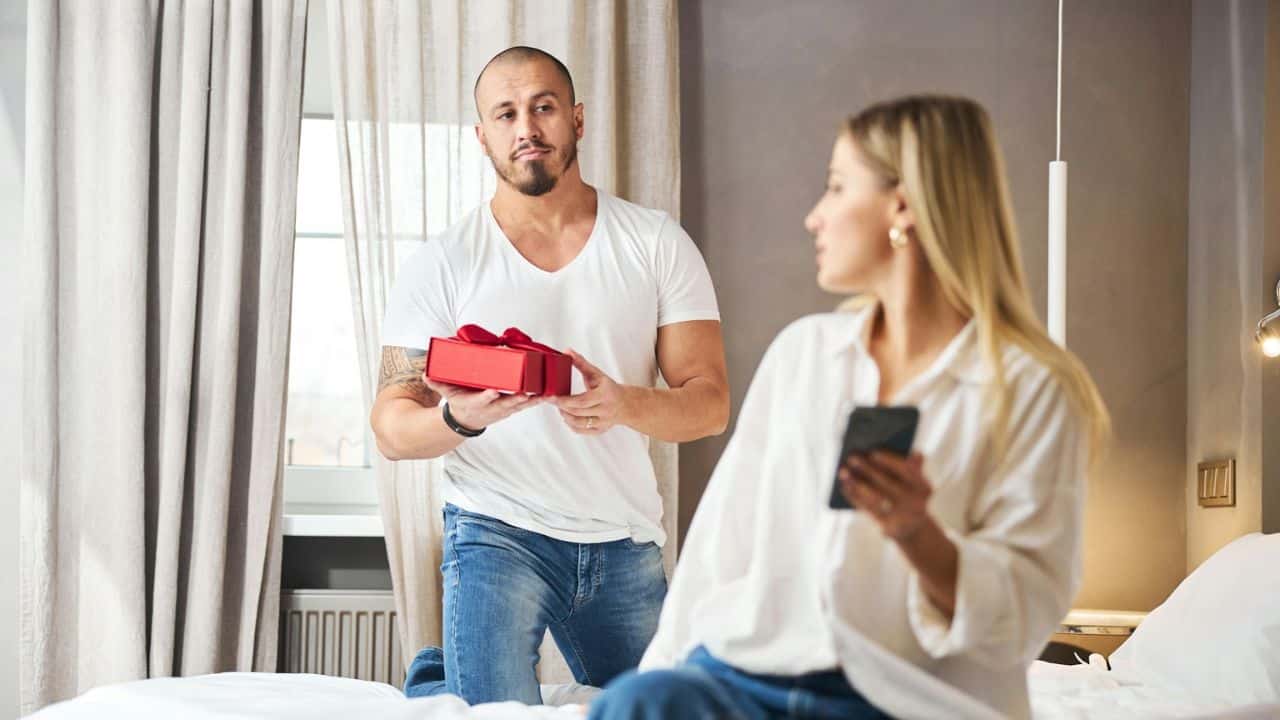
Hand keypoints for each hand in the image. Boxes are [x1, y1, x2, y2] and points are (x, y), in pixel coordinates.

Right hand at [424, 377, 543, 430]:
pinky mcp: (513, 407)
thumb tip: (425, 374)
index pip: (482, 399)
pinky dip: (538, 399)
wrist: (468, 420)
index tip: (493, 391)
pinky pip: (527, 404)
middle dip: (515, 398)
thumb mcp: (447, 393)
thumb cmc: (460, 402)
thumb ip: (437, 383)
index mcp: (476, 402)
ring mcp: (504, 408)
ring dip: (532, 400)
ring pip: (520, 404)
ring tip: (545, 394)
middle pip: (506, 403)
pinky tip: (550, 394)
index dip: (487, 396)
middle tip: (525, 393)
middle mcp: (492, 407)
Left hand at [551, 350, 630, 434]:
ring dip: (565, 415)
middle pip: (578, 412)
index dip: (565, 401)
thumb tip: (567, 351)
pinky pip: (581, 431)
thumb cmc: (608, 387)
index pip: (582, 401)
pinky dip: (571, 424)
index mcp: (605, 394)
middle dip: (562, 406)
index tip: (553, 396)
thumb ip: (581, 363)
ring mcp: (603, 422)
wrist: (625, 404)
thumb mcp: (596, 373)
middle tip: (552, 399)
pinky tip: (568, 416)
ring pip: (578, 423)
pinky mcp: (600, 430)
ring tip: (560, 407)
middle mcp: (605, 410)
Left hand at [838, 451, 932, 541]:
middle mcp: (917, 503)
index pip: (908, 471)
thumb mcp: (915, 481)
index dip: (890, 462)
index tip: (873, 452)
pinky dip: (854, 497)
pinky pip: (868, 509)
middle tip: (852, 457)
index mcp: (924, 487)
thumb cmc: (909, 494)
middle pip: (889, 484)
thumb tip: (916, 453)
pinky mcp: (889, 528)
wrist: (913, 528)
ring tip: (843, 471)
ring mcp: (903, 517)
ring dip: (857, 484)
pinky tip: (844, 486)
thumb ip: (913, 466)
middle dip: (868, 470)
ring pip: (875, 498)